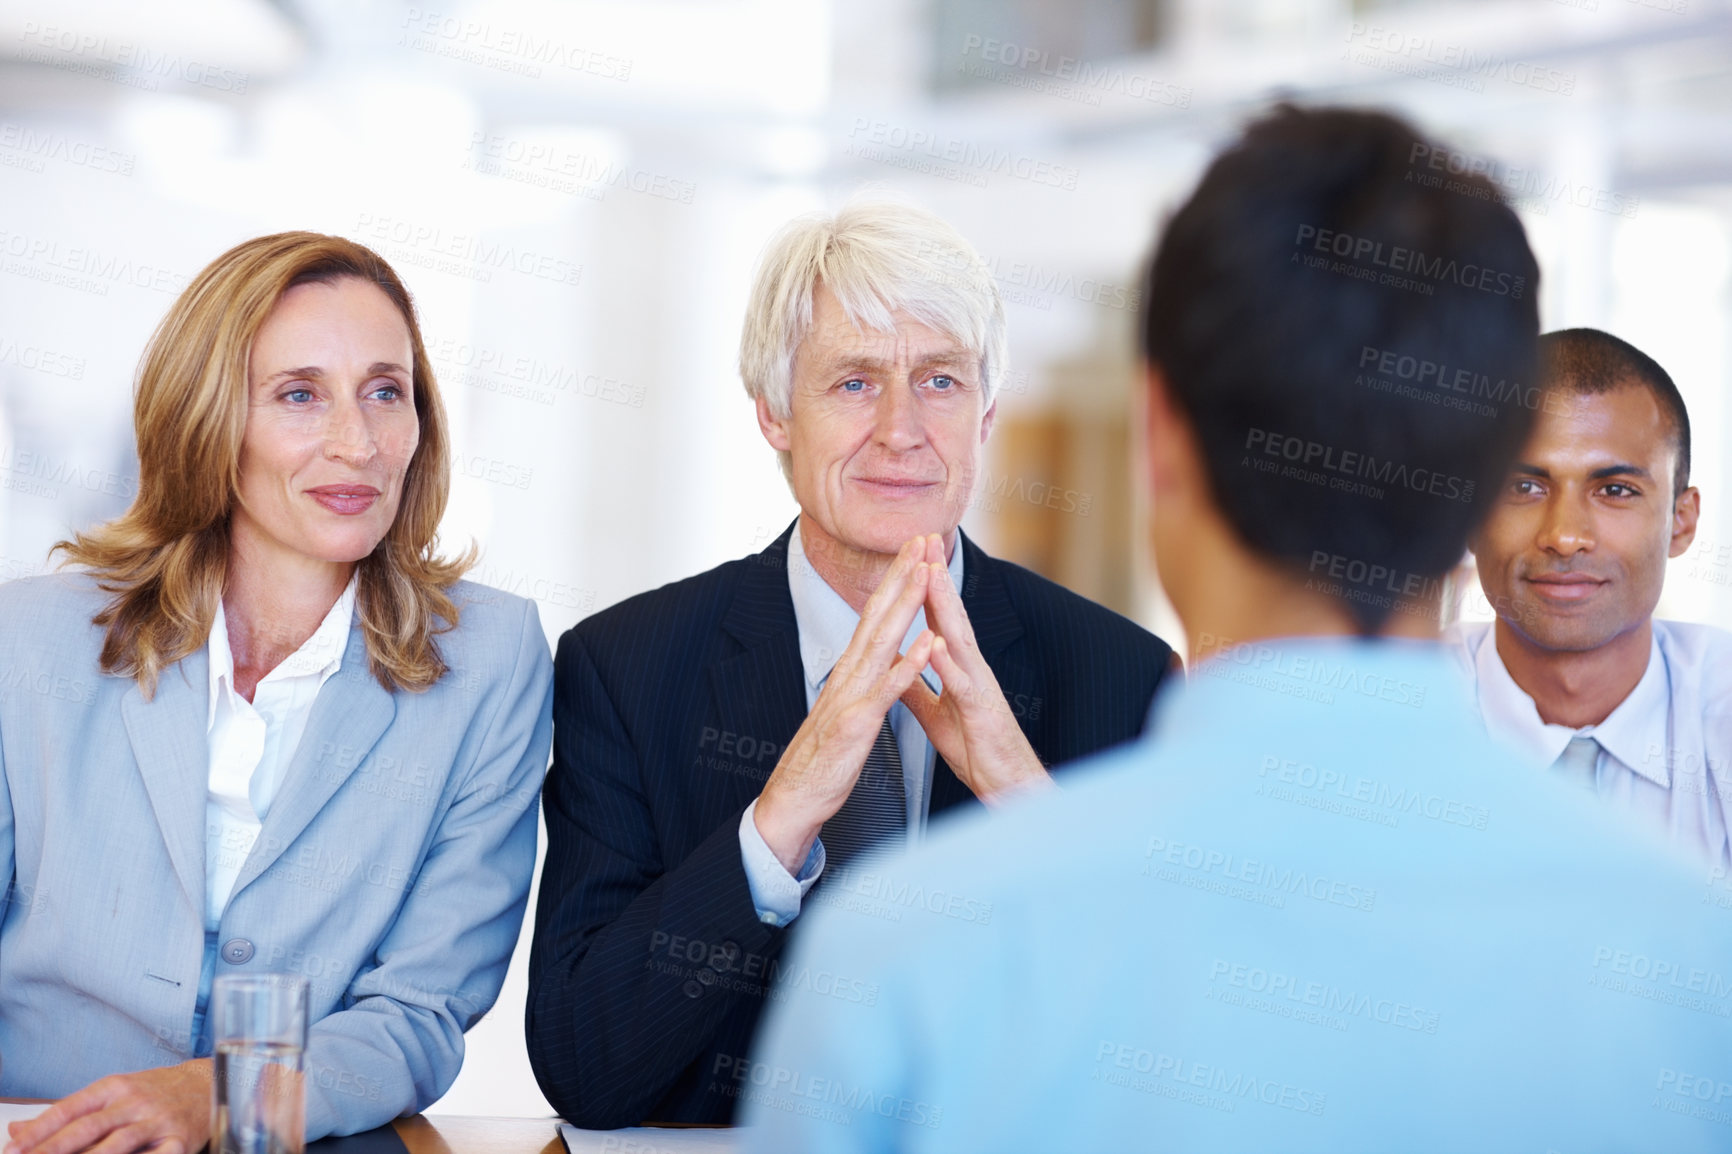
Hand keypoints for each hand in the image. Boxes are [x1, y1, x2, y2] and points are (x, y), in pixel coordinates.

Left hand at [5, 1061, 211, 1153]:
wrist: (211, 1083)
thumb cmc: (155, 1091)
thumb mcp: (112, 1093)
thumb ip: (68, 1114)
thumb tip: (17, 1130)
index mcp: (114, 1087)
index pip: (69, 1109)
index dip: (39, 1130)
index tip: (12, 1149)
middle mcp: (135, 1101)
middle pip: (88, 1128)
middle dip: (53, 1149)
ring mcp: (158, 1121)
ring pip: (118, 1144)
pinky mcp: (180, 1141)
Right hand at [755, 538, 936, 872]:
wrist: (793, 800)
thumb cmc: (823, 760)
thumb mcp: (846, 711)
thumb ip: (861, 682)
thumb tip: (875, 658)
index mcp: (850, 672)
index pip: (875, 617)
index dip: (896, 582)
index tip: (916, 551)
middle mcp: (848, 675)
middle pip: (878, 615)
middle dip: (902, 575)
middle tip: (923, 538)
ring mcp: (849, 696)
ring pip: (881, 642)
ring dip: (905, 605)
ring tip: (926, 572)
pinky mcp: (854, 723)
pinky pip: (885, 690)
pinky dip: (907, 664)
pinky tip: (926, 642)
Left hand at [900, 534, 1050, 804]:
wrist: (1007, 785)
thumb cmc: (977, 749)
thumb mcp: (937, 715)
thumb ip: (919, 688)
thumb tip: (898, 668)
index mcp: (959, 669)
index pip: (940, 618)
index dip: (925, 586)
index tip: (913, 553)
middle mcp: (972, 669)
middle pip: (952, 615)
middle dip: (937, 576)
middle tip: (925, 539)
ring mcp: (979, 688)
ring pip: (959, 639)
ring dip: (945, 605)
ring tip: (931, 572)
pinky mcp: (980, 713)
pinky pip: (961, 685)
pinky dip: (946, 664)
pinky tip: (933, 642)